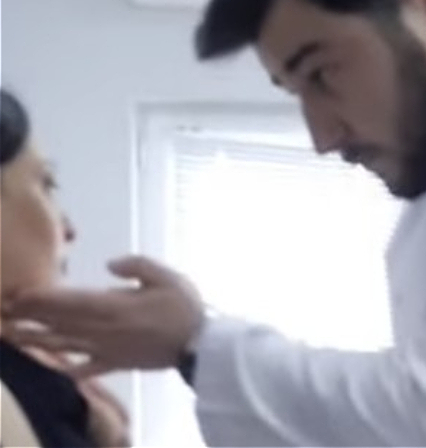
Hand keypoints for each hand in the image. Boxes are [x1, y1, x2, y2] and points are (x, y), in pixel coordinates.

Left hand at [2, 256, 203, 377]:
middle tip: (6, 310)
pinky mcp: (116, 364)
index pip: (69, 301)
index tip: (19, 293)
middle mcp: (104, 329)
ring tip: (13, 336)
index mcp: (114, 306)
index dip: (42, 298)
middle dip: (31, 316)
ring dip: (37, 340)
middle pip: (60, 322)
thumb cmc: (184, 307)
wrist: (199, 344)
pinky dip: (68, 368)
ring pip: (65, 344)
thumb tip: (109, 263)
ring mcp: (107, 349)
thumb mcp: (166, 276)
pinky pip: (87, 369)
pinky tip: (54, 366)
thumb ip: (137, 266)